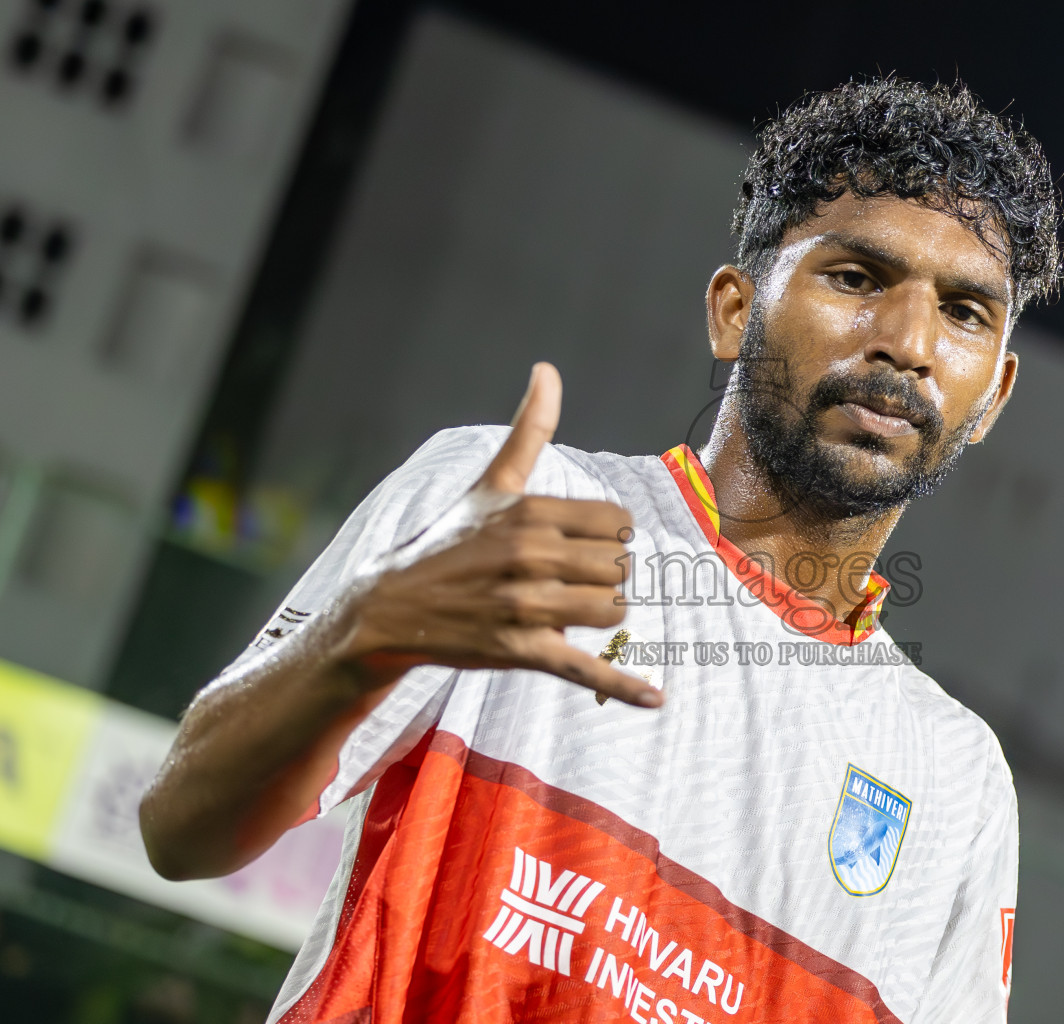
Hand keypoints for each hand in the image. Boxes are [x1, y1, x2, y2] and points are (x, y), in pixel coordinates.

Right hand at [341, 363, 659, 706]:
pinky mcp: (521, 652)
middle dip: (603, 574)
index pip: (617, 522)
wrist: (389, 609)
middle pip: (619, 567)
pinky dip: (624, 685)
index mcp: (529, 512)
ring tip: (567, 607)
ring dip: (601, 612)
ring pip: (611, 609)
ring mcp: (526, 607)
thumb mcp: (490, 483)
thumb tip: (547, 369)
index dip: (607, 535)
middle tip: (566, 578)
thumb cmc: (449, 542)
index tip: (579, 542)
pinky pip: (586, 667)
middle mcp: (530, 556)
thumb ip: (529, 429)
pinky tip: (656, 699)